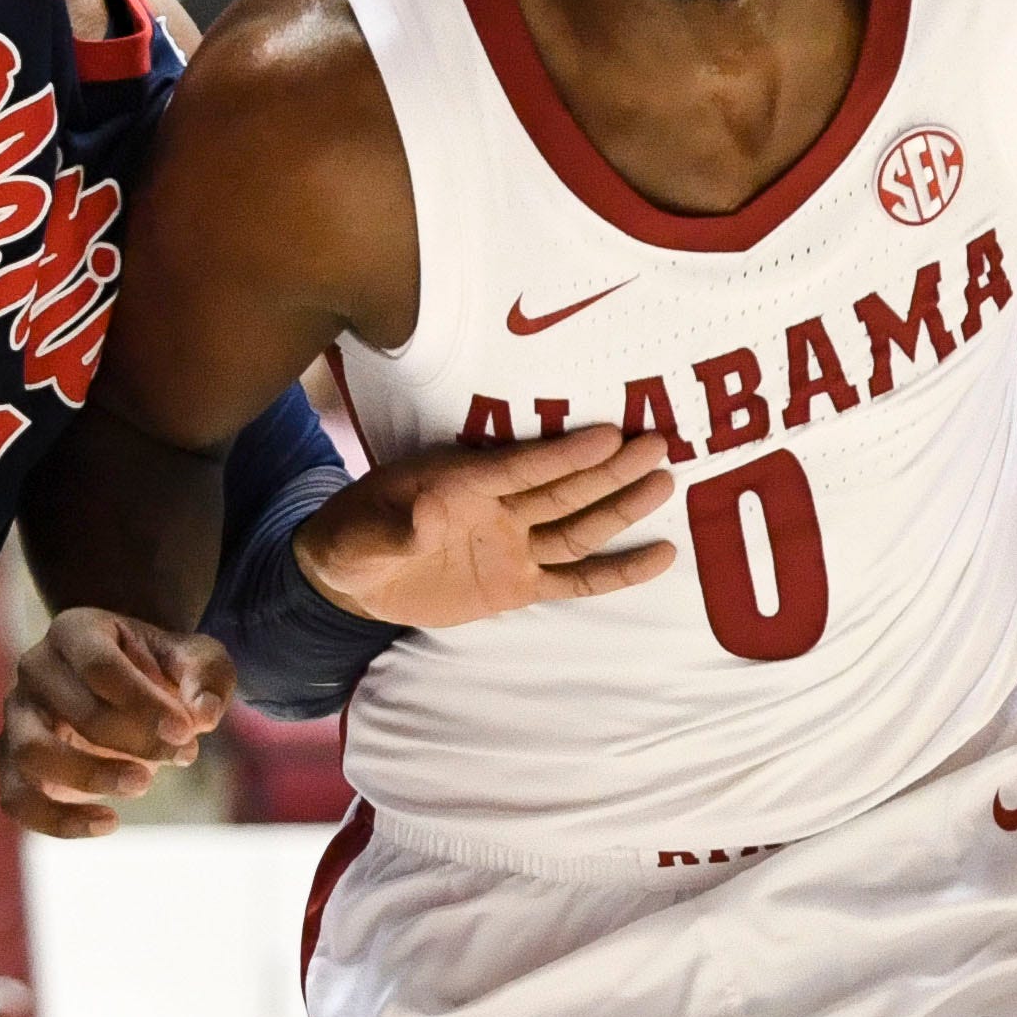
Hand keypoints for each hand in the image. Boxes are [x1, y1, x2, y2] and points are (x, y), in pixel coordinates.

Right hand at [0, 611, 236, 841]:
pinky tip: (108, 823)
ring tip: (143, 784)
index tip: (187, 733)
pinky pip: (17, 800)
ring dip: (90, 777)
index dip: (144, 704)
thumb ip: (207, 677)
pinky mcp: (13, 762)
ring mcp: (18, 716)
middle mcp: (35, 668)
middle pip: (73, 711)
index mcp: (75, 631)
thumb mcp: (196, 659)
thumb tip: (204, 716)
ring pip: (31, 754)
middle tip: (184, 755)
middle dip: (135, 741)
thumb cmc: (162, 669)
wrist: (127, 686)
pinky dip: (57, 821)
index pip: (100, 667)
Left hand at [293, 427, 675, 627]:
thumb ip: (394, 528)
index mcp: (461, 487)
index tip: (608, 433)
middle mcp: (498, 511)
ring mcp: (512, 546)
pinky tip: (661, 556)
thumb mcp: (358, 536)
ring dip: (621, 506)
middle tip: (658, 443)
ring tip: (666, 481)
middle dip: (610, 469)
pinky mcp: (518, 583)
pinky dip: (615, 571)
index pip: (521, 469)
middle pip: (563, 490)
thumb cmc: (351, 540)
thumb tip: (427, 515)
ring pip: (577, 527)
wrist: (350, 575)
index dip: (563, 453)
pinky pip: (574, 579)